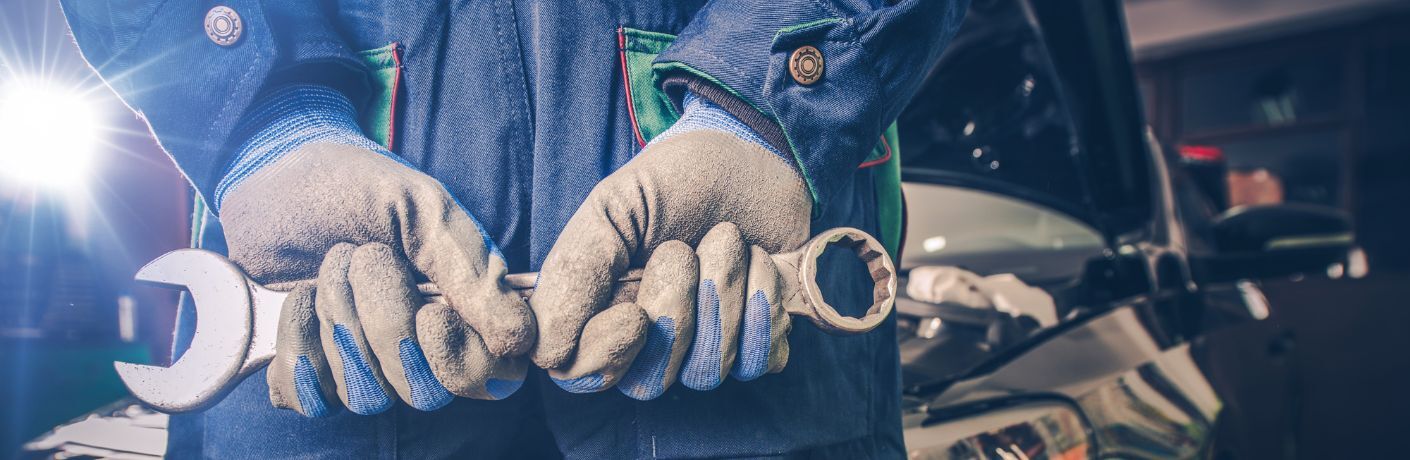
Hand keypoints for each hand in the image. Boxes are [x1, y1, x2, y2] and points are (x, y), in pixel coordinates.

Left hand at [217, 86, 532, 415]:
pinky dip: (299, 344)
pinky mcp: (306, 371)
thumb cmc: (357, 186)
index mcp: (461, 312)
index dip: (462, 361)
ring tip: (328, 266)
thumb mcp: (422, 210)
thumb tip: (520, 339)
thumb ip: (472, 271)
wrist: (275, 172)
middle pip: (423, 393)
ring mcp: (360, 364)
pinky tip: (297, 298)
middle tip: (365, 257)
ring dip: (341, 323)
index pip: (490, 379)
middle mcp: (416, 348)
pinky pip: (309, 398)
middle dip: (387, 323)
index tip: (431, 311)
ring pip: (366, 396)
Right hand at [530, 93, 804, 398]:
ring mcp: (705, 347)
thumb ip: (574, 271)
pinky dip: (763, 307)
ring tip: (727, 239)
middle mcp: (648, 342)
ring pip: (707, 373)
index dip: (605, 356)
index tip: (634, 314)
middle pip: (647, 382)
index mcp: (599, 310)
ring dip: (721, 297)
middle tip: (681, 250)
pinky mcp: (758, 342)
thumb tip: (544, 348)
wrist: (750, 154)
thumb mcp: (612, 208)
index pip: (579, 374)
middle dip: (674, 315)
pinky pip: (759, 362)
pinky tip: (760, 261)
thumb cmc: (674, 181)